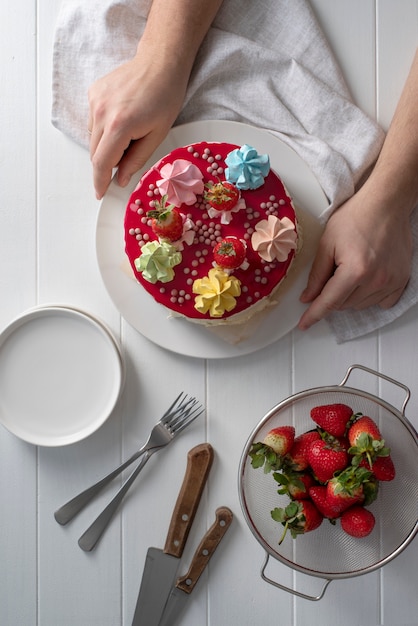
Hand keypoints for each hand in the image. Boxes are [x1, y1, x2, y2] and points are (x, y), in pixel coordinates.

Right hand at [88, 49, 187, 198]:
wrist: (160, 63)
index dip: (100, 181)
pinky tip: (123, 119)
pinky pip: (94, 121)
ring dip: (106, 145)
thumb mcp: (157, 135)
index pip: (101, 162)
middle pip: (94, 152)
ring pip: (93, 138)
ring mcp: (95, 100)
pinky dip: (104, 128)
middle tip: (127, 158)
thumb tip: (120, 179)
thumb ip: (136, 160)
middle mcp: (101, 112)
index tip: (100, 193)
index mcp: (119, 125)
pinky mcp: (93, 93)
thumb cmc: (165, 97)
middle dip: (107, 163)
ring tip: (130, 133)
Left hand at [298, 185, 412, 328]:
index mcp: (355, 270)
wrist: (385, 205)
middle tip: (333, 272)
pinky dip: (369, 297)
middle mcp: (375, 280)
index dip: (314, 314)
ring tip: (351, 269)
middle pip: (344, 305)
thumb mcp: (326, 243)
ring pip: (360, 305)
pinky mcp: (402, 280)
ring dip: (350, 296)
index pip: (329, 302)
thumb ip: (316, 275)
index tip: (304, 324)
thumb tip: (307, 297)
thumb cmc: (355, 218)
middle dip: (332, 295)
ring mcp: (391, 281)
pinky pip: (381, 302)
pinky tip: (366, 280)